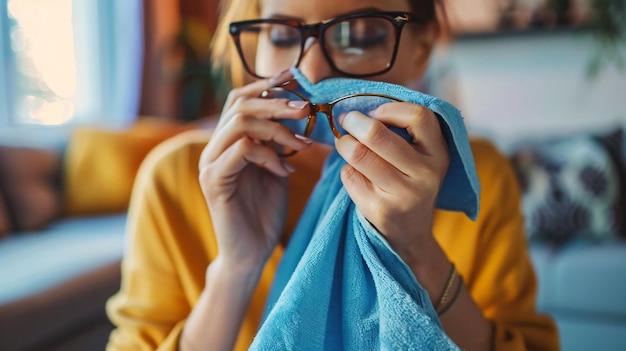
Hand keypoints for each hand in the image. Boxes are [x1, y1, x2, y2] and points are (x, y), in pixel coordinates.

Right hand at [198, 70, 312, 271]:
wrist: (250, 253)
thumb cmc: (264, 212)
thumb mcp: (276, 169)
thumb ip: (279, 143)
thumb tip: (299, 113)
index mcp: (227, 142)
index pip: (241, 99)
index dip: (267, 84)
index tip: (296, 77)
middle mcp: (214, 148)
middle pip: (239, 105)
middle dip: (276, 101)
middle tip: (305, 108)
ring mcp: (211, 164)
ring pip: (239, 124)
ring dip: (277, 128)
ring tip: (302, 144)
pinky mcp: (214, 182)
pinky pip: (242, 151)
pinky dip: (269, 155)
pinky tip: (286, 171)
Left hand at [335, 102, 449, 259]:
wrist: (410, 233)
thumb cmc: (409, 181)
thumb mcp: (421, 157)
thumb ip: (403, 131)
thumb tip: (359, 108)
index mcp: (439, 154)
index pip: (419, 116)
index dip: (390, 109)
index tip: (375, 113)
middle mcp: (425, 175)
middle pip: (377, 135)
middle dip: (354, 122)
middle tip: (347, 120)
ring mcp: (402, 195)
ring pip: (358, 154)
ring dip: (344, 144)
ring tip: (344, 144)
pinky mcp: (379, 210)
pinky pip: (349, 175)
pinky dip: (347, 170)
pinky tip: (357, 176)